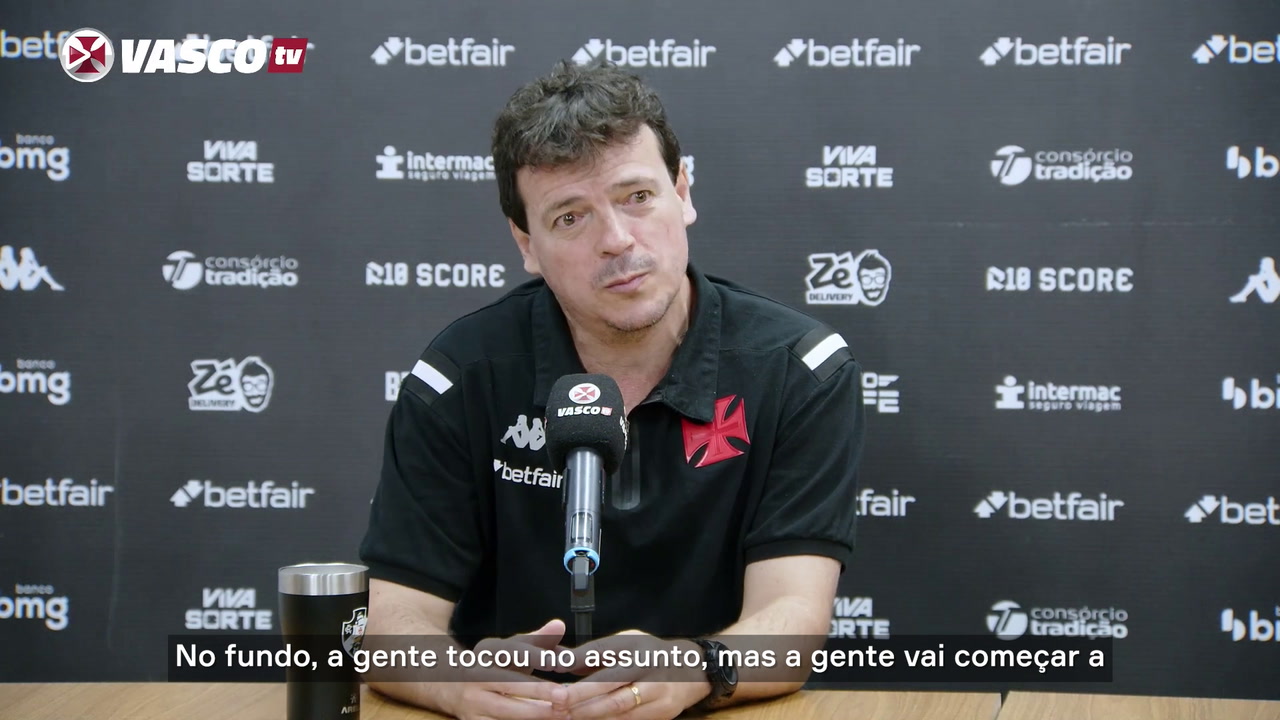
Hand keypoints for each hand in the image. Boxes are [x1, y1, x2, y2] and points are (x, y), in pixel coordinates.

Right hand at [440, 619, 573, 719]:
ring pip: (504, 711)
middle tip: (564, 697)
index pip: (512, 652)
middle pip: (508, 684)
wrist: (450, 686)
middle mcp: (476, 676)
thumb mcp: (511, 648)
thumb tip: (560, 625)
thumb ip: (537, 639)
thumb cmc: (494, 666)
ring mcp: (473, 702)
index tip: (556, 662)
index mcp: (486, 652)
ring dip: (532, 714)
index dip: (535, 656)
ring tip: (560, 715)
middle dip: (537, 691)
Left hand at [562, 631, 710, 719]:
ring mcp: (658, 694)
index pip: (605, 651)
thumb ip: (595, 653)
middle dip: (582, 696)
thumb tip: (560, 660)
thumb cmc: (650, 655)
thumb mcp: (626, 643)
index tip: (556, 667)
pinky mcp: (662, 714)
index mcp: (638, 647)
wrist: (693, 671)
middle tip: (557, 701)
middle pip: (612, 685)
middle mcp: (649, 669)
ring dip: (591, 714)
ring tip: (567, 715)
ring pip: (620, 708)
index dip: (580, 660)